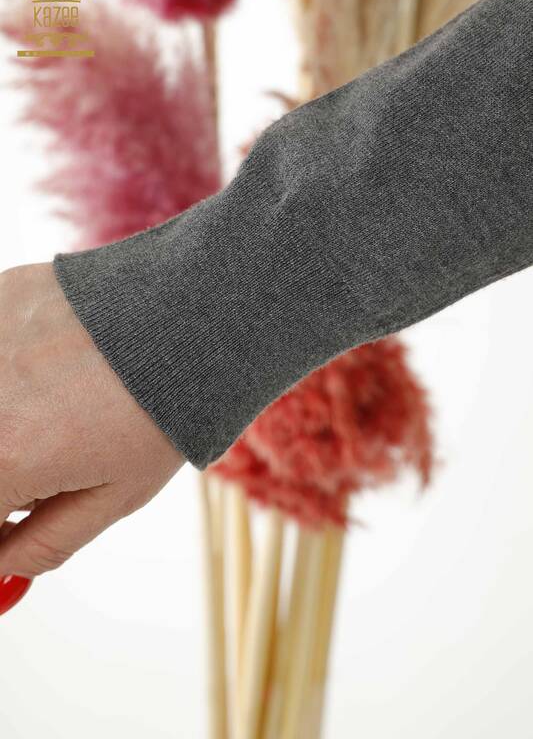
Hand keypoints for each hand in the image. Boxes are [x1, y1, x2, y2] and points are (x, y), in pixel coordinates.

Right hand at [0, 263, 183, 576]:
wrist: (191, 318)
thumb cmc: (160, 409)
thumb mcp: (115, 494)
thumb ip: (44, 540)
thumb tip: (3, 568)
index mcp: (4, 457)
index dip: (0, 526)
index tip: (16, 524)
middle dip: (9, 474)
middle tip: (43, 464)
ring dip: (11, 422)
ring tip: (58, 408)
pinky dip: (12, 373)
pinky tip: (52, 367)